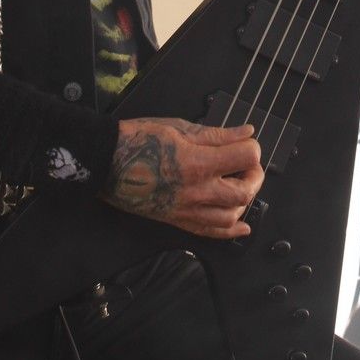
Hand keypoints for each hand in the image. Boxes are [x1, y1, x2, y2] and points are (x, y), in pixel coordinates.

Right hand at [101, 117, 263, 238]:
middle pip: (244, 192)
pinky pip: (210, 233)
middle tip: (246, 164)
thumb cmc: (138, 140)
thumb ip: (217, 134)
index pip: (245, 157)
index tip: (245, 143)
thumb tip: (246, 132)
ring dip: (243, 201)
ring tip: (237, 185)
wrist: (106, 161)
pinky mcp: (177, 220)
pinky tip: (241, 226)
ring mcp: (187, 209)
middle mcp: (196, 190)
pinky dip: (230, 231)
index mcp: (197, 162)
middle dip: (253, 176)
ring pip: (231, 216)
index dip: (251, 147)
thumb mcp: (179, 127)